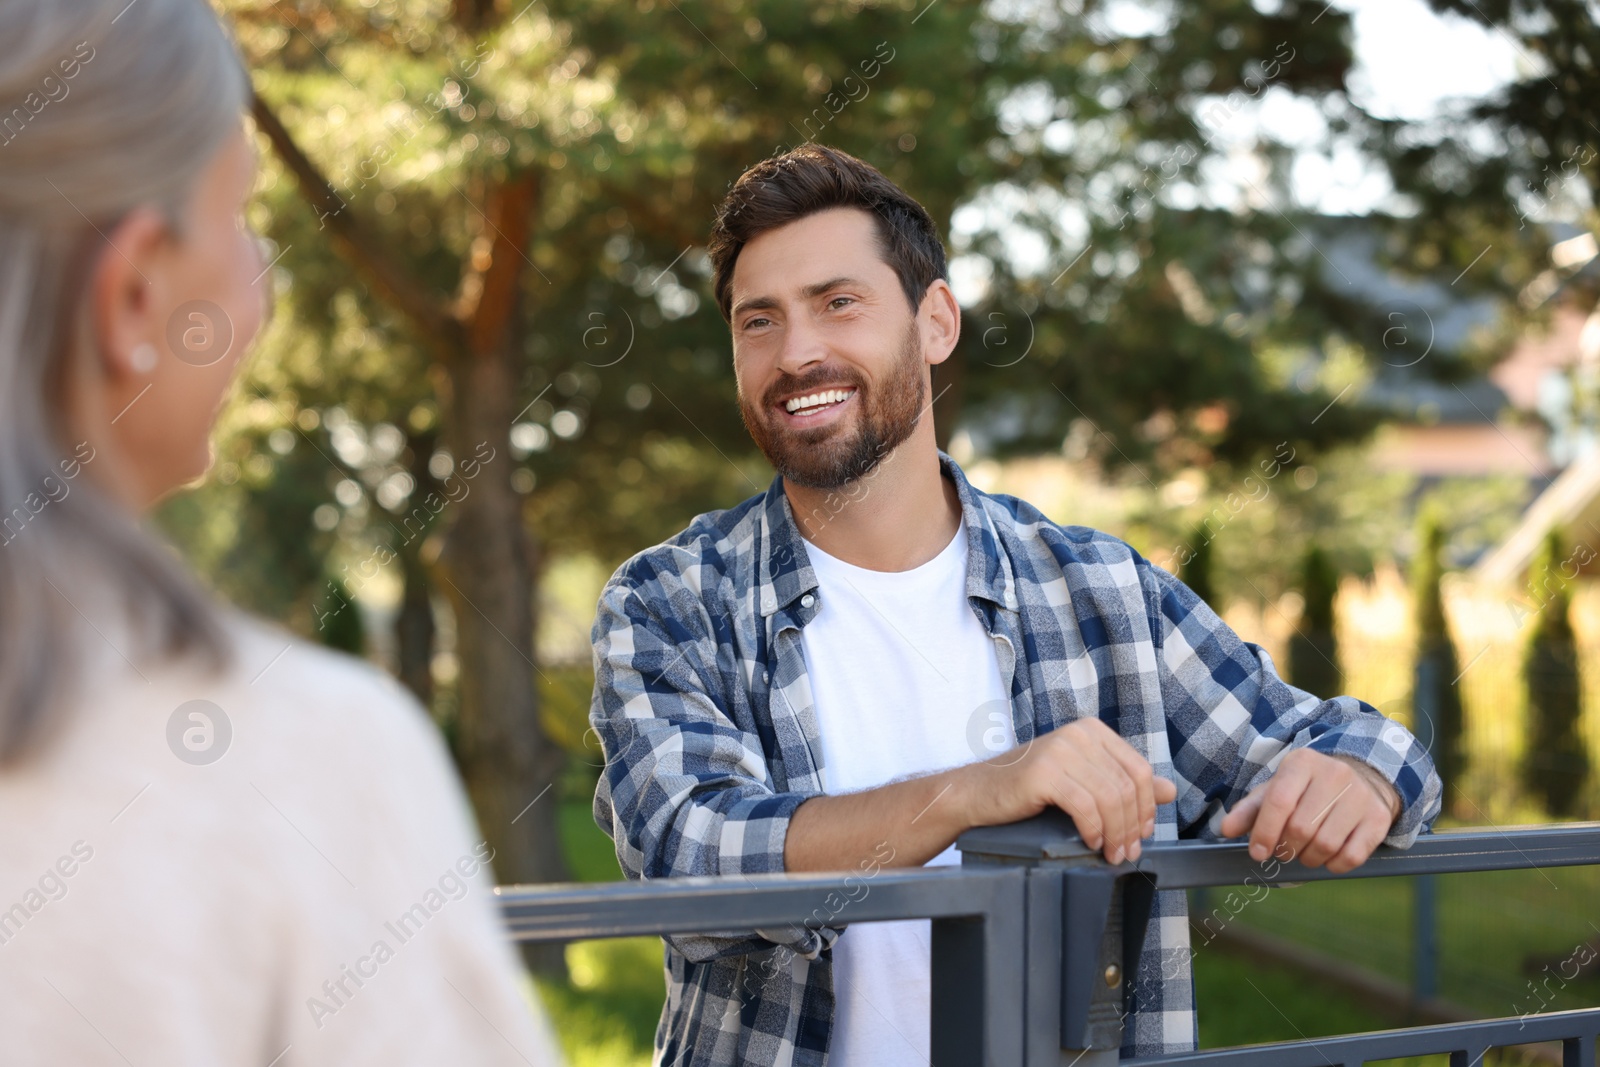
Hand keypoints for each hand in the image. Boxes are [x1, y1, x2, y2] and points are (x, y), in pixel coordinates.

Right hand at [964, 717, 1176, 864]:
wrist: (979, 792)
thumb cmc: (1029, 789)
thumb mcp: (1083, 781)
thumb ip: (1124, 783)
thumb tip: (1169, 791)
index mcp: (1092, 731)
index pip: (1138, 769)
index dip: (1146, 806)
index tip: (1143, 834)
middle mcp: (1078, 734)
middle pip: (1126, 786)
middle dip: (1132, 826)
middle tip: (1127, 853)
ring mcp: (1060, 750)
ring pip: (1109, 798)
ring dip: (1116, 833)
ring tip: (1111, 853)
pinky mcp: (1044, 772)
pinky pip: (1085, 806)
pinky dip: (1094, 829)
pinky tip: (1091, 842)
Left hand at [1219, 750, 1401, 873]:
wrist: (1362, 778)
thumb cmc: (1308, 788)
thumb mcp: (1277, 789)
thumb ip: (1249, 809)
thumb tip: (1225, 830)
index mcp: (1302, 762)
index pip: (1278, 801)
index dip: (1264, 832)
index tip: (1258, 853)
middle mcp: (1335, 774)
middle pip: (1301, 828)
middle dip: (1285, 849)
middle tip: (1283, 852)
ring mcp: (1360, 795)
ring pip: (1326, 844)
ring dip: (1308, 859)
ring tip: (1303, 853)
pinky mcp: (1379, 818)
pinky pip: (1352, 856)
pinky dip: (1334, 866)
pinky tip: (1327, 858)